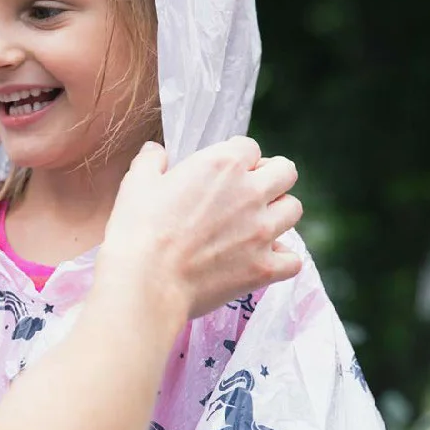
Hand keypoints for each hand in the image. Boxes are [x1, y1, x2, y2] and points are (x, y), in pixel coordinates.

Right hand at [98, 137, 301, 331]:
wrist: (146, 282)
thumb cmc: (138, 231)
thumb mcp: (136, 185)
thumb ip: (150, 161)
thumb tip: (155, 151)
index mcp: (222, 165)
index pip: (249, 147)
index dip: (236, 157)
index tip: (223, 172)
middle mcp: (250, 193)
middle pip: (285, 172)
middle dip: (270, 177)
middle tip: (248, 193)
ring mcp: (262, 232)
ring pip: (293, 210)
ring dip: (278, 213)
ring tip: (256, 224)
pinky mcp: (263, 268)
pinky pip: (292, 260)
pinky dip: (280, 259)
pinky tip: (261, 259)